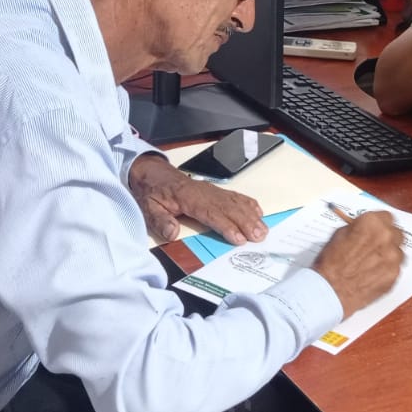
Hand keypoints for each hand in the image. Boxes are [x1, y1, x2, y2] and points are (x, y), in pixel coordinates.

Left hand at [128, 154, 266, 243]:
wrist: (153, 173)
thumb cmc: (152, 191)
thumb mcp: (148, 207)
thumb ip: (160, 220)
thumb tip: (172, 234)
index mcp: (188, 198)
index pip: (211, 213)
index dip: (226, 226)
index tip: (239, 238)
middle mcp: (205, 193)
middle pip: (229, 208)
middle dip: (246, 223)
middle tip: (259, 236)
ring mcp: (212, 191)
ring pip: (235, 202)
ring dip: (251, 216)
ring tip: (263, 230)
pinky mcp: (215, 191)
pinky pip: (235, 196)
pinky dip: (248, 203)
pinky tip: (258, 212)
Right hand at [312, 210, 403, 316]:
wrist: (330, 290)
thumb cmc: (330, 263)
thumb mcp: (339, 235)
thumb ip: (359, 228)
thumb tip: (365, 229)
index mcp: (372, 223)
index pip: (387, 216)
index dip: (380, 224)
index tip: (376, 229)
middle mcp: (387, 237)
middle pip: (396, 233)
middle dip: (387, 238)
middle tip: (376, 245)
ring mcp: (393, 257)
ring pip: (398, 251)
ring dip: (389, 254)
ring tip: (373, 262)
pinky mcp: (394, 275)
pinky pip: (396, 268)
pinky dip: (387, 269)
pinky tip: (374, 273)